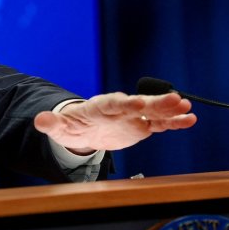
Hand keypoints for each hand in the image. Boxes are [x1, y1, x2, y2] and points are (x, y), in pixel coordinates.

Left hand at [33, 92, 196, 152]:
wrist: (84, 130)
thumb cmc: (72, 126)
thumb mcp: (60, 127)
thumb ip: (52, 123)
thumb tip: (39, 120)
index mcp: (99, 107)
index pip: (112, 104)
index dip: (124, 103)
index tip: (136, 103)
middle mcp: (119, 108)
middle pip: (137, 104)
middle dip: (154, 102)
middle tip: (174, 100)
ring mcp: (132, 116)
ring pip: (152, 112)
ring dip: (168, 110)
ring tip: (187, 107)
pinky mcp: (141, 125)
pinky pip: (159, 123)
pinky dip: (173, 122)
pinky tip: (190, 120)